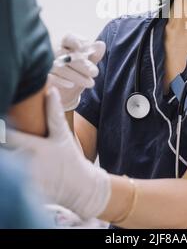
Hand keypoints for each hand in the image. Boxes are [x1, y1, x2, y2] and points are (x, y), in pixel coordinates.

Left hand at [7, 88, 110, 220]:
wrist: (81, 187)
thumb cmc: (70, 157)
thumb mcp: (62, 133)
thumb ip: (54, 112)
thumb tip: (51, 90)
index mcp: (34, 146)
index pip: (6, 136)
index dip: (1, 130)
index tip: (1, 125)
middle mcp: (27, 163)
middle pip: (2, 154)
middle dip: (3, 146)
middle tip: (6, 139)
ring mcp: (25, 180)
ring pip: (5, 169)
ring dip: (6, 162)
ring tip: (11, 153)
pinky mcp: (25, 192)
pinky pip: (11, 184)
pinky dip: (10, 178)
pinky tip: (14, 171)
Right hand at [48, 34, 105, 110]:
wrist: (67, 91)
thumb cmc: (79, 71)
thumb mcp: (88, 63)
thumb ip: (95, 54)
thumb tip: (101, 44)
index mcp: (66, 44)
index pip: (68, 38)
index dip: (74, 40)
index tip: (82, 47)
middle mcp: (54, 51)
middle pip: (65, 54)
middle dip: (82, 64)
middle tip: (95, 72)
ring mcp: (47, 64)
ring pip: (59, 66)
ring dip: (75, 75)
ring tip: (90, 83)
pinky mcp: (43, 77)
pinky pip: (49, 77)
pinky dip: (61, 80)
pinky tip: (71, 85)